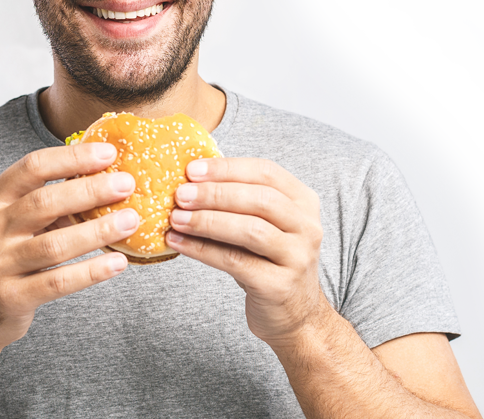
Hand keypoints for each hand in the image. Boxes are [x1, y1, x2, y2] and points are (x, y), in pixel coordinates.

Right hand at [0, 142, 140, 352]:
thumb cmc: (4, 255)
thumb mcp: (12, 220)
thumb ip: (47, 200)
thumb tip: (105, 176)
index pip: (32, 167)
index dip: (72, 158)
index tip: (108, 154)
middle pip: (44, 202)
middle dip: (90, 190)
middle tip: (127, 184)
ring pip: (54, 245)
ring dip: (97, 232)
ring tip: (130, 222)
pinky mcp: (10, 297)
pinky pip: (58, 281)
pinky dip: (92, 271)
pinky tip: (117, 263)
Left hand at [166, 158, 328, 346]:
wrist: (295, 315)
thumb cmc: (268, 261)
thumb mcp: (263, 224)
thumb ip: (237, 201)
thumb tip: (188, 180)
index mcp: (303, 201)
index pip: (266, 172)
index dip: (227, 168)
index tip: (192, 169)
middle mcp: (307, 226)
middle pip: (260, 199)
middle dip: (214, 193)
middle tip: (180, 194)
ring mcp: (297, 257)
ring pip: (250, 230)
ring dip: (207, 221)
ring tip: (176, 218)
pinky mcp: (280, 286)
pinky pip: (235, 261)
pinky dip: (202, 250)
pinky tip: (179, 243)